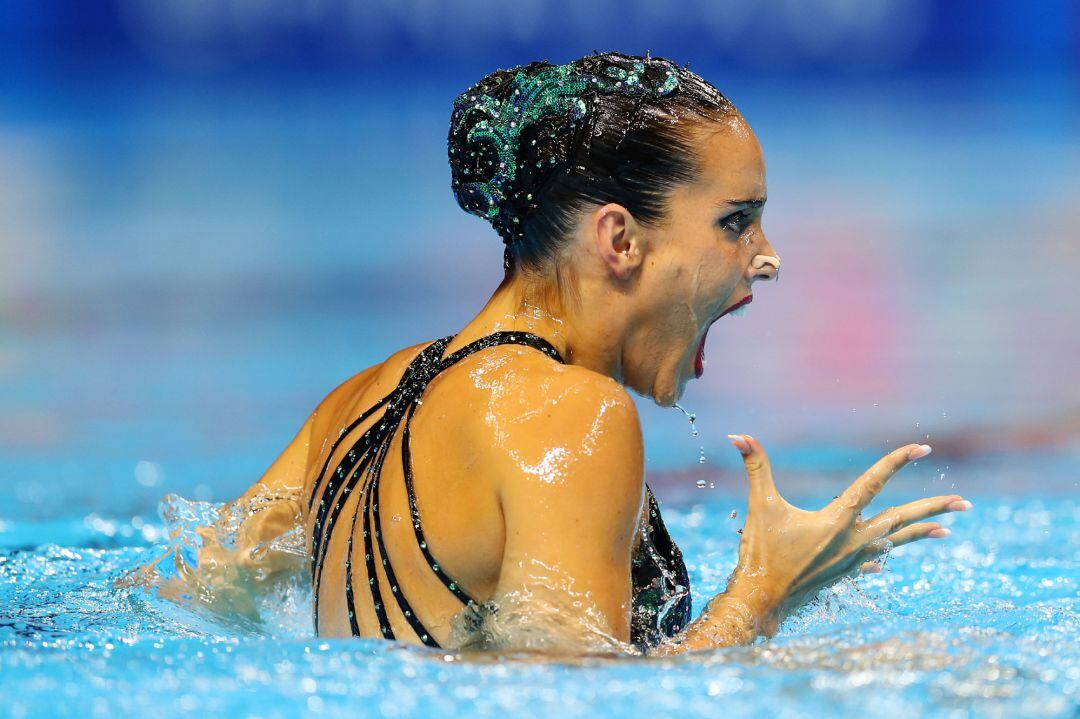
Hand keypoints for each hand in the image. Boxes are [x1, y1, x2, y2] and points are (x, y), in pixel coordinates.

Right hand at [722, 434, 971, 633]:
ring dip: (921, 533)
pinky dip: (886, 554)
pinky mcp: (845, 574)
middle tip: (965, 502)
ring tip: (947, 529)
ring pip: (896, 542)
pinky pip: (874, 560)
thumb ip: (756, 467)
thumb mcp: (760, 506)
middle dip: (934, 508)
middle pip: (903, 519)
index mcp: (837, 520)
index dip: (897, 462)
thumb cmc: (761, 554)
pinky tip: (890, 559)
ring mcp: (853, 561)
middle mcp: (853, 540)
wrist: (762, 601)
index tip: (922, 449)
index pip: (873, 483)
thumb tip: (738, 435)